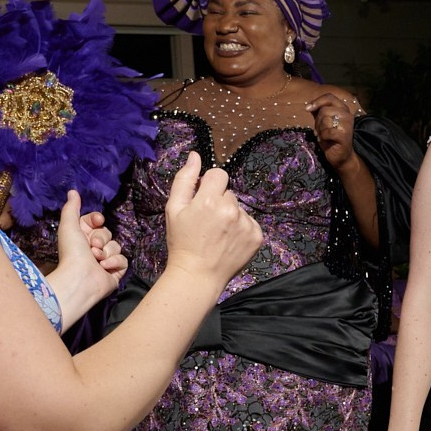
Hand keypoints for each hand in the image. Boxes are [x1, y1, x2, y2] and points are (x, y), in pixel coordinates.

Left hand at [46, 191, 125, 329]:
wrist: (80, 279)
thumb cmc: (72, 252)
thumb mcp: (69, 225)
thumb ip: (72, 208)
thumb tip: (73, 191)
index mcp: (81, 237)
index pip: (96, 222)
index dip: (97, 221)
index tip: (97, 221)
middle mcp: (93, 248)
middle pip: (107, 233)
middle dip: (101, 239)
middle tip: (92, 247)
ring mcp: (105, 260)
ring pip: (116, 246)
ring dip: (106, 252)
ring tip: (96, 260)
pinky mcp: (115, 271)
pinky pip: (123, 260)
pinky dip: (114, 262)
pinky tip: (104, 268)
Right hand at [162, 150, 261, 285]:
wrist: (197, 275)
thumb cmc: (182, 242)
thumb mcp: (174, 209)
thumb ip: (185, 179)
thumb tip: (195, 155)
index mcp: (210, 200)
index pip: (218, 174)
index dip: (209, 186)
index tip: (203, 200)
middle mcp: (232, 209)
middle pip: (228, 192)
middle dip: (219, 202)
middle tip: (207, 223)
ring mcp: (247, 224)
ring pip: (239, 207)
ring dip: (231, 215)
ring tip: (218, 234)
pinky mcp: (257, 236)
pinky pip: (250, 222)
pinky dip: (241, 229)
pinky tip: (229, 241)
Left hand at [306, 89, 366, 173]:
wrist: (340, 156)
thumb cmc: (331, 138)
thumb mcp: (322, 123)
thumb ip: (318, 112)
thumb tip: (309, 105)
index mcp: (343, 109)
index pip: (329, 97)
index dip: (317, 101)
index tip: (307, 108)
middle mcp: (347, 115)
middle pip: (325, 110)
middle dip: (318, 121)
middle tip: (320, 130)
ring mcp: (347, 125)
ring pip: (325, 120)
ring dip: (320, 130)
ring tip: (324, 136)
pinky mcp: (345, 135)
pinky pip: (328, 132)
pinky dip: (323, 137)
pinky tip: (325, 141)